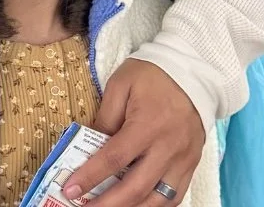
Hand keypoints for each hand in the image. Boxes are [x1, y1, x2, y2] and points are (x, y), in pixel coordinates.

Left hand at [63, 59, 204, 206]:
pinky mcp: (191, 165)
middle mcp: (167, 149)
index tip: (70, 189)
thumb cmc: (151, 74)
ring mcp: (183, 160)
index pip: (114, 159)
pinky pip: (175, 195)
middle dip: (108, 204)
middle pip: (135, 188)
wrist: (192, 71)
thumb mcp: (120, 85)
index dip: (90, 177)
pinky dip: (155, 206)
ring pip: (158, 200)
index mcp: (147, 126)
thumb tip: (91, 144)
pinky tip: (137, 205)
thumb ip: (105, 117)